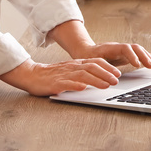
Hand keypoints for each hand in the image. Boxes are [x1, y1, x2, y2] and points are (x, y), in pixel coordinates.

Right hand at [0, 57, 120, 95]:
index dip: (108, 67)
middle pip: (91, 67)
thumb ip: (83, 72)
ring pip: (82, 75)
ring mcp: (64, 75)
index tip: (118, 73)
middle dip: (105, 74)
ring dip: (95, 80)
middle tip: (116, 81)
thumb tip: (101, 77)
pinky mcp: (55, 83)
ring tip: (105, 86)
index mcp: (76, 64)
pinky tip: (82, 88)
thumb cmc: (52, 75)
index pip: (95, 62)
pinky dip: (75, 85)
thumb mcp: (70, 71)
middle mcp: (72, 67)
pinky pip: (66, 83)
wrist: (32, 75)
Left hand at [73, 42, 150, 69]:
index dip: (132, 55)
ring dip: (147, 57)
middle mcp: (119, 47)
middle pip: (134, 48)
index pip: (124, 48)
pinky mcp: (125, 55)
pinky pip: (137, 54)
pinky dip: (145, 57)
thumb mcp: (90, 62)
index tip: (137, 64)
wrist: (85, 51)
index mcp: (110, 48)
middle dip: (144, 56)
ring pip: (138, 50)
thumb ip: (98, 67)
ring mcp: (123, 50)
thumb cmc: (87, 57)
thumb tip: (107, 75)